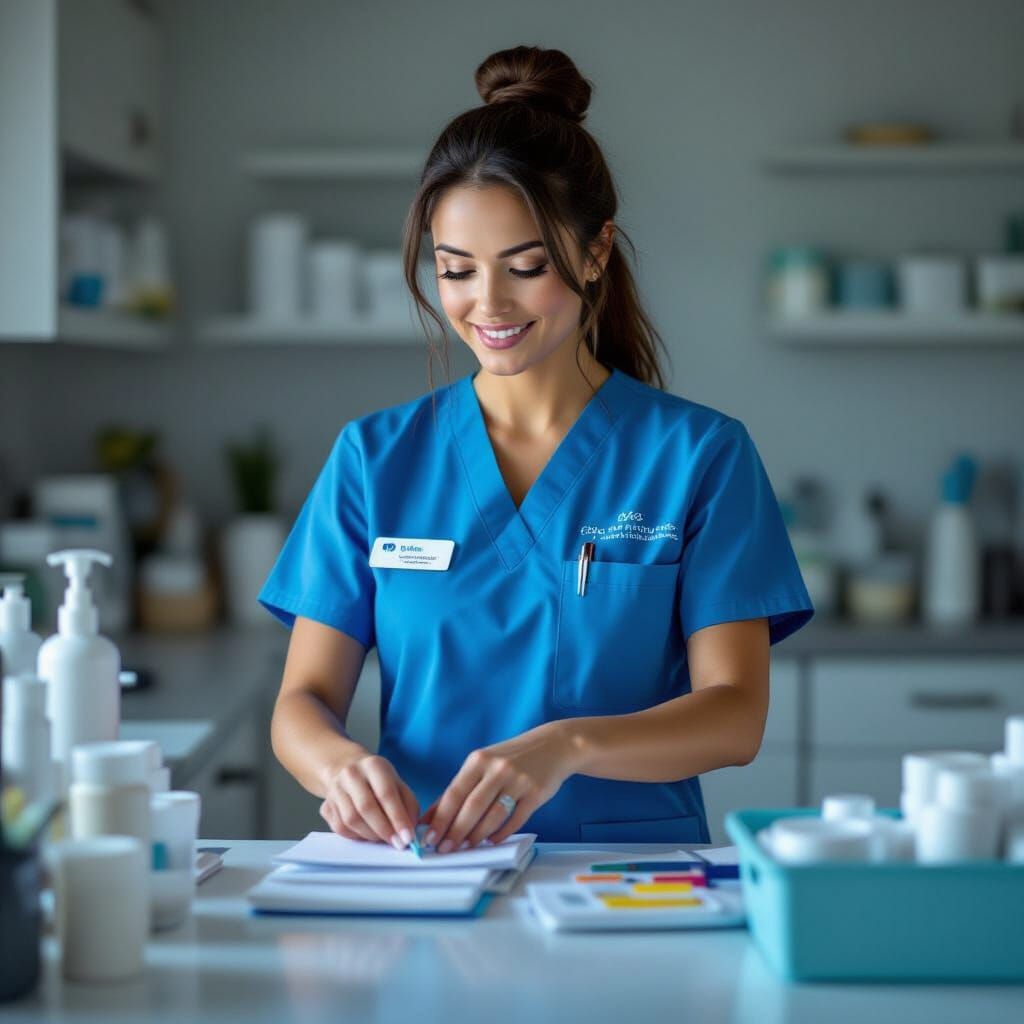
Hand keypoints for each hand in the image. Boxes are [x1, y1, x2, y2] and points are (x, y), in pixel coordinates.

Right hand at [319, 753, 419, 848]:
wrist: (347, 770)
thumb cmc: (378, 780)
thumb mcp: (398, 784)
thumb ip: (408, 806)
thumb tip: (410, 832)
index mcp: (373, 765)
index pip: (386, 793)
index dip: (398, 818)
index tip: (407, 837)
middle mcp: (351, 775)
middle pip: (366, 807)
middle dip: (384, 830)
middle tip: (397, 843)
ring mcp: (335, 790)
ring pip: (351, 820)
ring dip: (371, 835)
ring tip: (383, 838)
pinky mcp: (326, 806)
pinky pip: (340, 828)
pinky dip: (357, 836)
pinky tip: (368, 834)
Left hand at [420, 723, 573, 852]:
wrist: (553, 745)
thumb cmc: (511, 757)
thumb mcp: (483, 764)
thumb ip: (459, 788)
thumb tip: (432, 816)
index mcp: (479, 760)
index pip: (454, 793)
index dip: (440, 818)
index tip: (429, 838)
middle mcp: (497, 769)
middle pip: (472, 807)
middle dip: (455, 832)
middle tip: (444, 849)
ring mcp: (518, 781)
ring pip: (493, 816)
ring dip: (477, 836)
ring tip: (466, 848)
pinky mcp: (536, 793)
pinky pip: (516, 820)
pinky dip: (501, 834)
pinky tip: (491, 841)